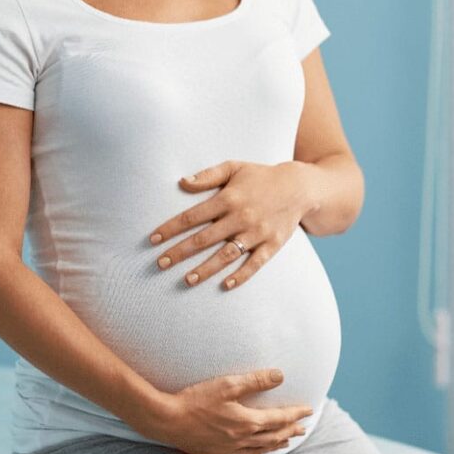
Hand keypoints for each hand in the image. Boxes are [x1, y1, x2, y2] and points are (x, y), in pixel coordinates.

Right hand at [139, 368, 313, 453]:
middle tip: (303, 428)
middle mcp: (242, 439)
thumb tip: (280, 375)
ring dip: (276, 444)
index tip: (308, 410)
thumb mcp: (227, 384)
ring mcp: (230, 449)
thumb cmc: (195, 400)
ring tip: (286, 441)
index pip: (279, 418)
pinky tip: (258, 453)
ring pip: (261, 449)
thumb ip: (255, 380)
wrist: (168, 421)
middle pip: (273, 436)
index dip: (295, 414)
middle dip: (290, 430)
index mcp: (247, 422)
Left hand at [148, 160, 319, 289]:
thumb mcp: (234, 167)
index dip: (170, 228)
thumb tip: (181, 182)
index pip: (192, 216)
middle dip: (180, 252)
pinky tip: (225, 285)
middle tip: (160, 264)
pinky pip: (255, 264)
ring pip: (226, 255)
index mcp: (228, 198)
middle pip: (204, 239)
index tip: (153, 239)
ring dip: (205, 268)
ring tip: (186, 280)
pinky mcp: (272, 245)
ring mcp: (257, 233)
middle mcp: (240, 217)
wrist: (300, 187)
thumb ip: (207, 175)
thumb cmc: (261, 177)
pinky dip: (241, 275)